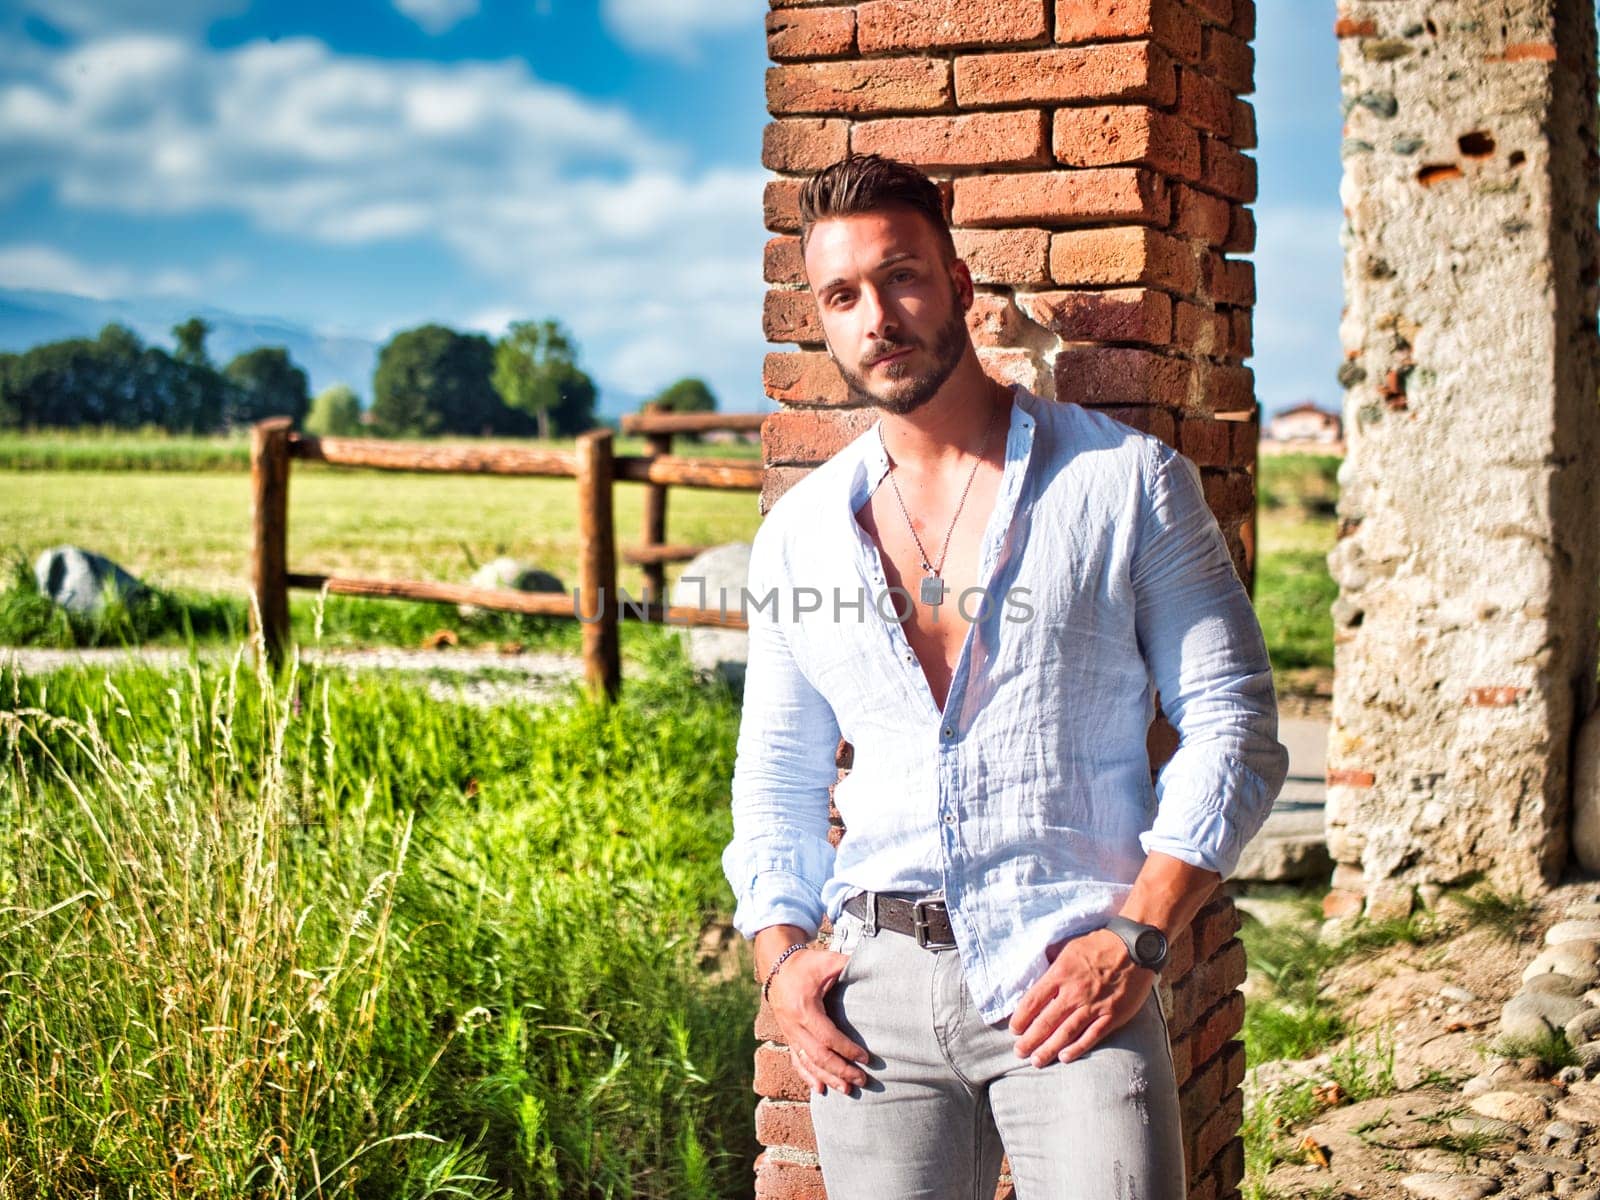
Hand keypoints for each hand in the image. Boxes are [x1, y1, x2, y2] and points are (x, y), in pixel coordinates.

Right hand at [767, 947, 870, 1095]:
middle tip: (862, 1080)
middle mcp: (794, 1025)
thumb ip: (849, 966)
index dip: (847, 1050)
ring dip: (827, 1078)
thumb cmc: (806, 964)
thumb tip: (873, 969)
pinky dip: (807, 1076)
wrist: (776, 965)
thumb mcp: (827, 961)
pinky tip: (819, 1089)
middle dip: (841, 1071)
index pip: (828, 1037)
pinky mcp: (788, 1036)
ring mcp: (789, 1033)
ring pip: (807, 1063)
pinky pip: (795, 1060)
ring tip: (846, 1090)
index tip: (866, 1058)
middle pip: (818, 1056)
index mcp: (805, 1009)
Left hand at [1007, 928, 1154, 1066]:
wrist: (1134, 946)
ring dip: (1049, 1048)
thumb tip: (1037, 966)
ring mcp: (1093, 1006)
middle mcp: (1074, 992)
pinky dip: (1078, 1048)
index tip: (1014, 1029)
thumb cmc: (1099, 944)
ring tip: (1036, 1060)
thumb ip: (1052, 961)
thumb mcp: (1069, 946)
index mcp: (1060, 974)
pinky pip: (1092, 1036)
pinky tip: (1065, 1058)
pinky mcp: (1112, 1015)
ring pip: (1066, 1032)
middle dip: (1030, 1039)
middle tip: (1019, 1052)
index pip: (1033, 1000)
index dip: (1021, 1018)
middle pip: (1046, 1021)